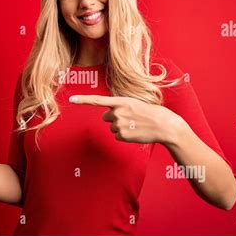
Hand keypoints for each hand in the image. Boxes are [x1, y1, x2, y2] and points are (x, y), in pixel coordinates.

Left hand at [69, 95, 184, 144]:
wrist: (163, 125)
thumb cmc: (150, 113)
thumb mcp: (134, 103)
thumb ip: (119, 106)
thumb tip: (107, 116)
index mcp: (121, 101)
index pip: (97, 100)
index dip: (83, 100)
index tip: (71, 99)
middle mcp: (117, 112)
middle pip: (105, 116)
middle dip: (114, 117)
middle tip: (130, 118)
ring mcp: (119, 124)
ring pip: (112, 127)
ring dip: (121, 127)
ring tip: (135, 125)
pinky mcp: (121, 135)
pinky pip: (117, 136)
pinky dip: (125, 135)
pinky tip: (135, 132)